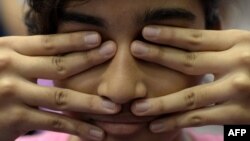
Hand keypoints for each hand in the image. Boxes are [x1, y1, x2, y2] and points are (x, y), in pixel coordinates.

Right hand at [0, 32, 119, 140]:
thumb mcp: (4, 58)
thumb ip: (29, 55)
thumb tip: (64, 51)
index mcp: (9, 50)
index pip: (48, 43)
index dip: (75, 40)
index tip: (98, 38)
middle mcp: (11, 69)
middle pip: (59, 65)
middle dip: (89, 59)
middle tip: (114, 53)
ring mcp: (13, 94)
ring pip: (61, 97)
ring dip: (91, 102)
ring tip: (114, 106)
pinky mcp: (14, 120)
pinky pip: (53, 122)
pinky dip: (77, 128)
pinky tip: (97, 132)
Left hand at [130, 26, 249, 132]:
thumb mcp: (244, 47)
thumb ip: (219, 46)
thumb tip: (186, 43)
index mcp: (238, 42)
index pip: (196, 38)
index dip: (169, 35)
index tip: (146, 33)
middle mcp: (238, 63)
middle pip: (189, 62)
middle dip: (158, 56)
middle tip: (133, 51)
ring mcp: (239, 90)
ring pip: (190, 96)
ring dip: (161, 102)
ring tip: (136, 107)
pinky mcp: (240, 115)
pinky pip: (201, 118)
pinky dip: (177, 122)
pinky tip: (157, 125)